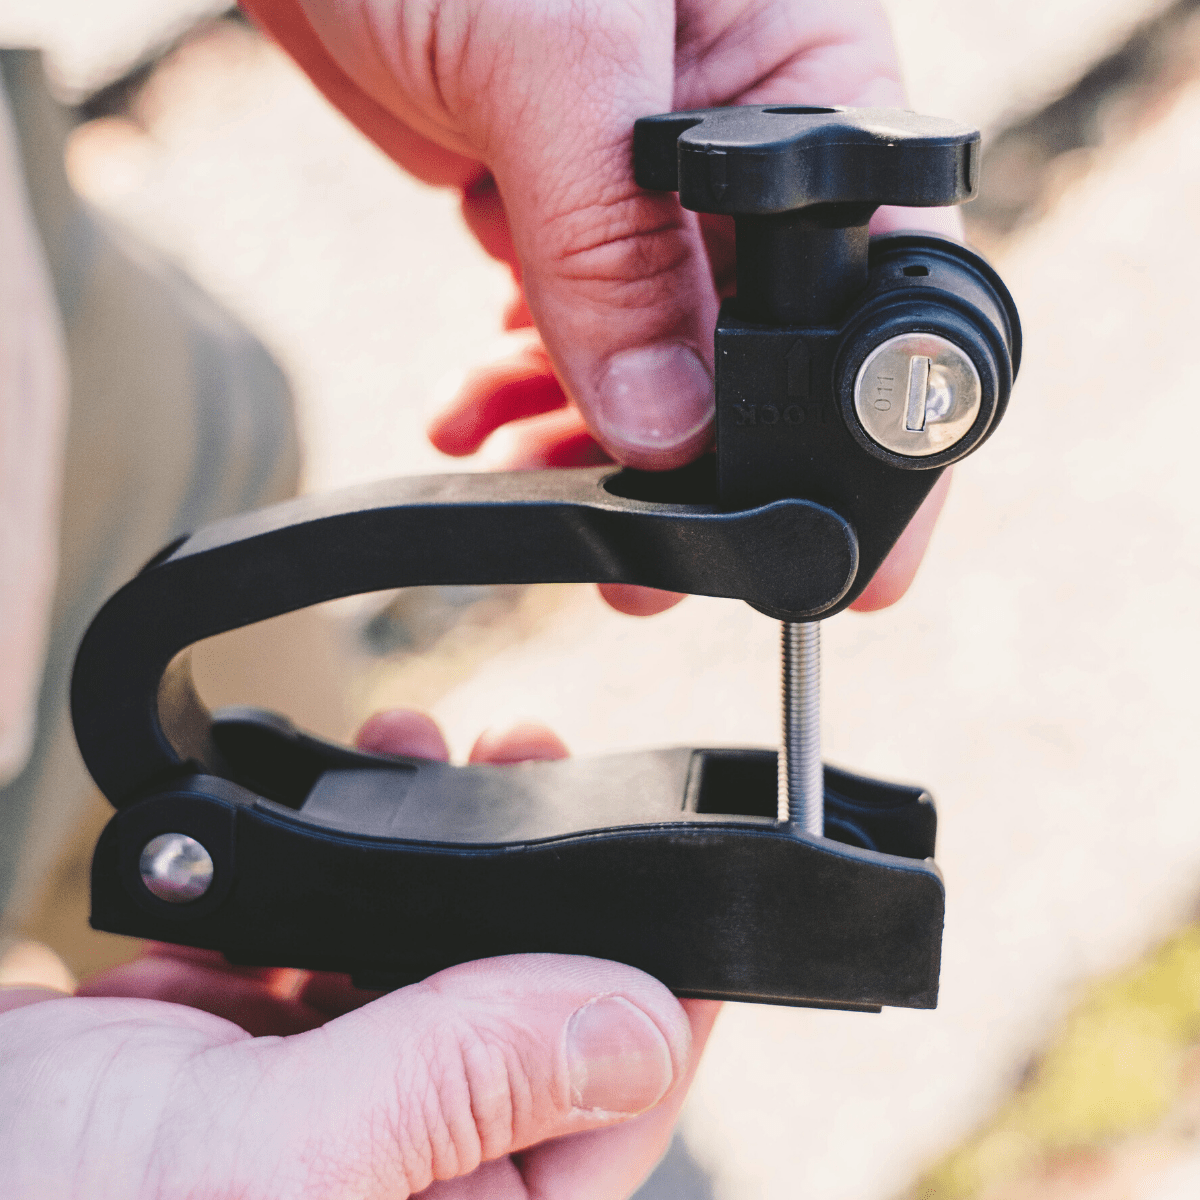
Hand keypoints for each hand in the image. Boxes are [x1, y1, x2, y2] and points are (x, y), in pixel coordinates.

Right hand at [0, 711, 717, 1198]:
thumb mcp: (274, 1158)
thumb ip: (458, 1084)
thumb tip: (638, 1026)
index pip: (606, 1111)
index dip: (648, 987)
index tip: (666, 877)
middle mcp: (408, 1176)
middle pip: (528, 1010)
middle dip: (538, 883)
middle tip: (533, 769)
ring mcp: (339, 1102)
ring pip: (442, 958)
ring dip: (446, 856)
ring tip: (439, 751)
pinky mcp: (273, 1043)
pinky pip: (352, 938)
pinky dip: (353, 867)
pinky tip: (345, 806)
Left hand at [243, 0, 955, 611]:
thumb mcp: (550, 61)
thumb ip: (615, 251)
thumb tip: (669, 425)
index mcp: (807, 80)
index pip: (872, 283)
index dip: (858, 428)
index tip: (852, 553)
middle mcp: (746, 144)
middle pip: (764, 352)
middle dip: (707, 468)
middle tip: (650, 570)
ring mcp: (651, 186)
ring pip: (663, 363)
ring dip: (597, 440)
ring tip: (527, 474)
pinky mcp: (567, 208)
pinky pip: (578, 332)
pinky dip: (532, 389)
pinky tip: (484, 410)